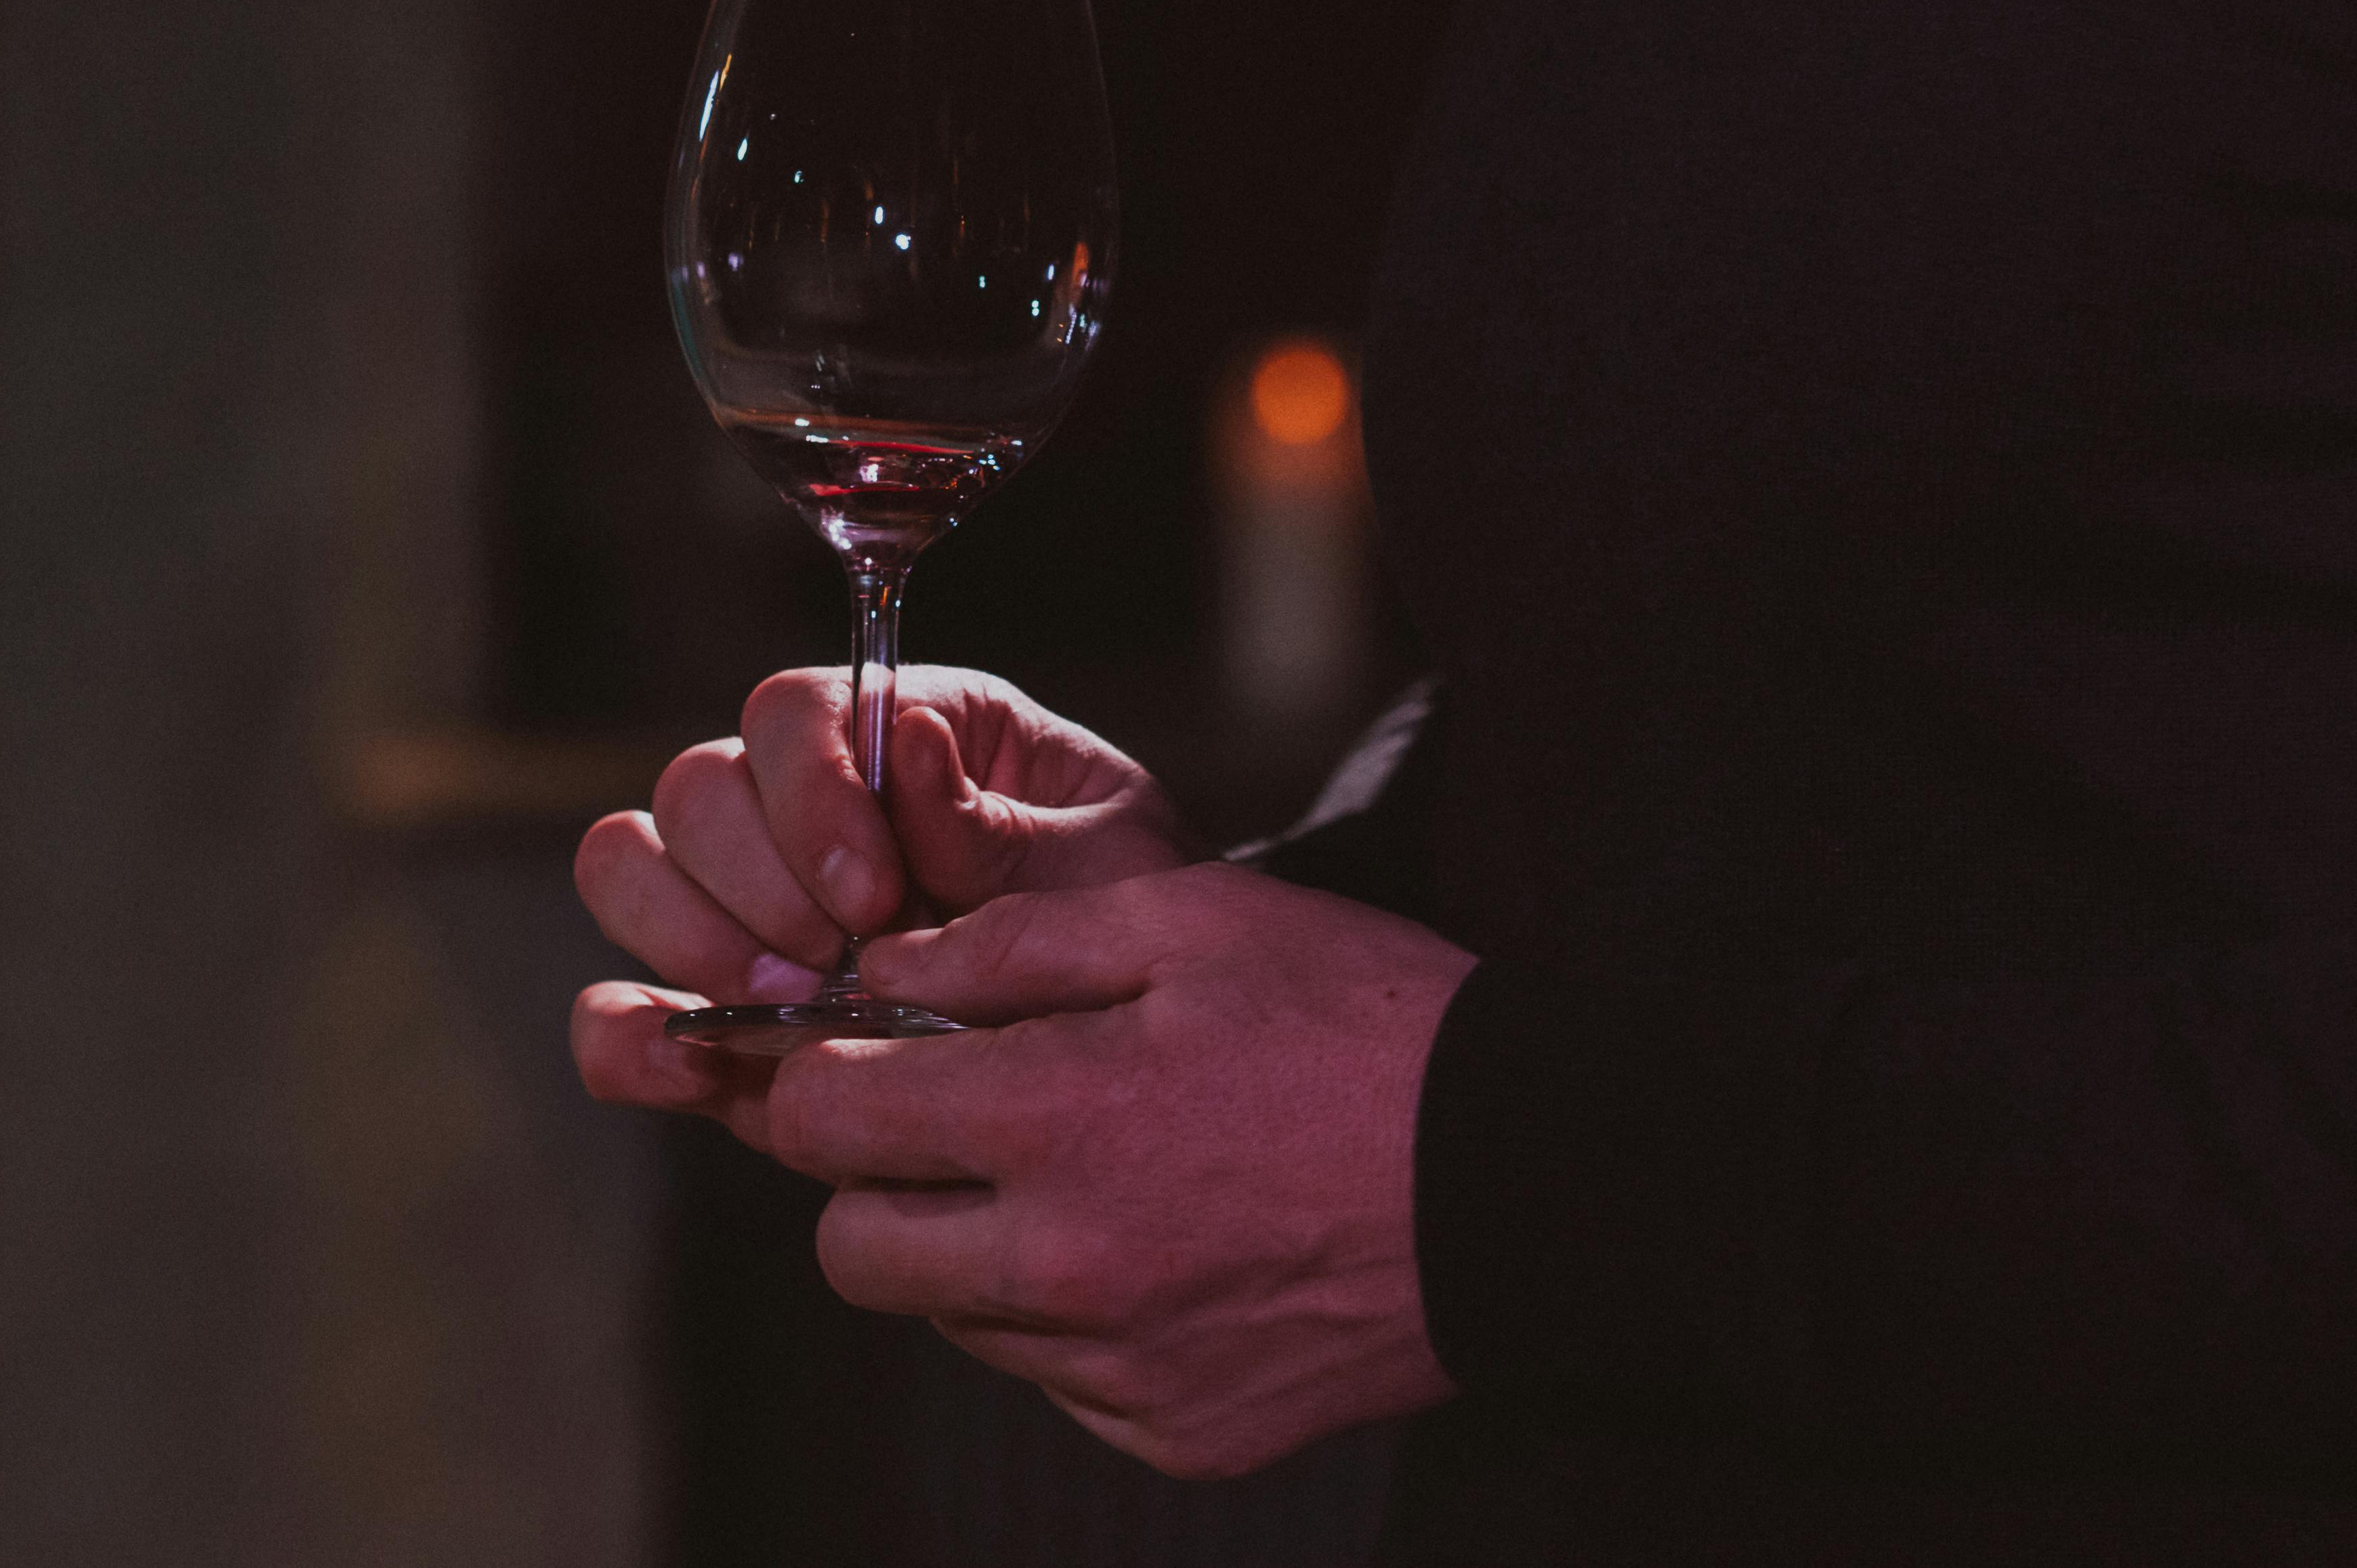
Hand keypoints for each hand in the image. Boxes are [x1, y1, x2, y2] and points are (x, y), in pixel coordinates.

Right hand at [569, 667, 1195, 1149]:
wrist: (1139, 1072)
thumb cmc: (1137, 938)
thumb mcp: (1108, 869)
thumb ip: (999, 821)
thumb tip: (902, 740)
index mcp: (900, 733)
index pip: (793, 710)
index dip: (809, 796)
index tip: (876, 895)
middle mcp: (801, 805)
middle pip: (698, 786)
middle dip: (754, 880)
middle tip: (836, 962)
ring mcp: (745, 907)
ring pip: (629, 866)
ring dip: (690, 938)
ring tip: (789, 1009)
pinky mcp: (715, 1015)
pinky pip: (615, 1009)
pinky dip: (627, 1037)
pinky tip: (693, 1066)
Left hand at [770, 861, 1475, 1477]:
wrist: (1535, 1180)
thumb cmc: (1364, 1022)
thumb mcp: (1186, 921)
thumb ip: (1007, 943)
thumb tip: (881, 971)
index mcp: (1057, 1122)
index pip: (821, 1127)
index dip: (821, 1078)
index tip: (865, 1056)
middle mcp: (1072, 1268)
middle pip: (854, 1254)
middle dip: (874, 1183)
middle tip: (956, 1126)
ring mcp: (1126, 1369)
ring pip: (954, 1322)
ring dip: (977, 1252)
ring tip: (1092, 1173)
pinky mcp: (1181, 1435)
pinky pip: (1059, 1382)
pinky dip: (1076, 1322)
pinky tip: (1163, 1246)